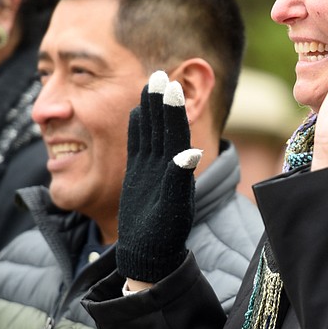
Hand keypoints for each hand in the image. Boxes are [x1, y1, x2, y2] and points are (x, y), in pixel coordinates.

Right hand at [114, 72, 201, 283]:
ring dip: (151, 110)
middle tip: (158, 73)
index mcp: (176, 169)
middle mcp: (165, 165)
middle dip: (161, 101)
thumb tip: (190, 153)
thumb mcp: (173, 208)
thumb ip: (179, 180)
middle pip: (162, 126)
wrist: (149, 255)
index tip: (170, 84)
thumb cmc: (163, 236)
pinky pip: (138, 146)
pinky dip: (138, 129)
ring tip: (150, 84)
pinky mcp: (139, 176)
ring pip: (151, 132)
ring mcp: (151, 169)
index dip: (172, 109)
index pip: (174, 132)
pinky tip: (137, 113)